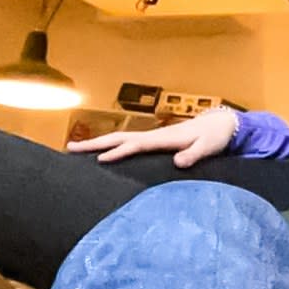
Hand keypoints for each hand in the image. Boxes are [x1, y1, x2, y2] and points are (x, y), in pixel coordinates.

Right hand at [66, 108, 236, 165]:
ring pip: (118, 139)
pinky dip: (108, 146)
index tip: (100, 159)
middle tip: (69, 148)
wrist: (219, 125)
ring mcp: (151, 138)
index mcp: (163, 139)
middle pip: (118, 138)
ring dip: (96, 143)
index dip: (119, 152)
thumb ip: (194, 154)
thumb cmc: (213, 137)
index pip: (136, 145)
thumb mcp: (207, 147)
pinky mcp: (152, 142)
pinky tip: (98, 154)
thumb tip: (178, 162)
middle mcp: (152, 136)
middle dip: (94, 143)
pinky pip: (125, 144)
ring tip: (72, 149)